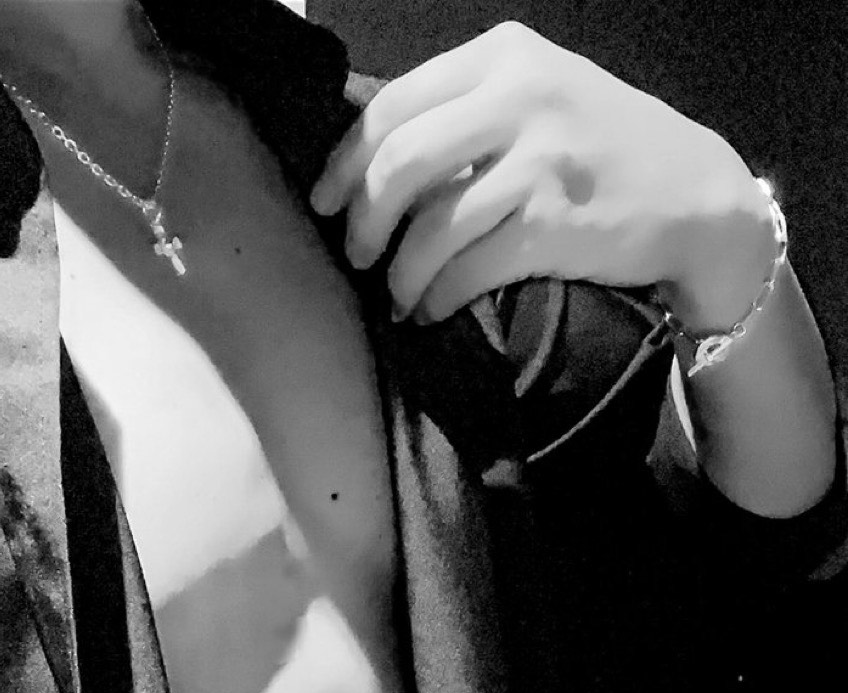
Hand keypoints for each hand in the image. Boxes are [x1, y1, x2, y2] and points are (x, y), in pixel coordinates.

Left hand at [311, 23, 773, 326]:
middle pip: (400, 163)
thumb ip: (461, 112)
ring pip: (432, 225)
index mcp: (502, 56)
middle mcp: (519, 97)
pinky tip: (433, 309)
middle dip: (364, 221)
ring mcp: (540, 159)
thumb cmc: (602, 149)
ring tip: (400, 297)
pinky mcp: (556, 223)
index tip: (323, 203)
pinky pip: (468, 268)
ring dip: (401, 274)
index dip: (343, 163)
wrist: (695, 193)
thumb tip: (363, 145)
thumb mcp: (535, 98)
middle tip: (358, 256)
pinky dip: (439, 297)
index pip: (392, 106)